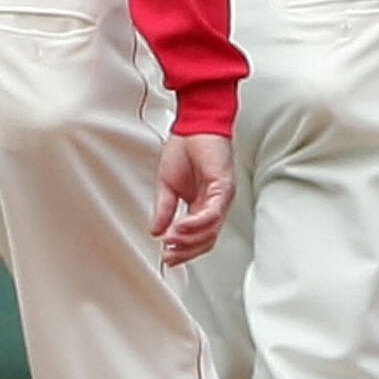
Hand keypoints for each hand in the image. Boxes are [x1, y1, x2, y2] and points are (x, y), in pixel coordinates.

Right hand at [153, 129, 233, 265]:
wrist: (194, 123)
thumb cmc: (186, 147)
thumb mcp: (167, 184)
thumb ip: (164, 209)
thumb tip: (156, 230)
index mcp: (203, 204)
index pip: (198, 237)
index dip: (183, 250)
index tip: (167, 256)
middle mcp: (215, 204)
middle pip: (206, 240)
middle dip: (186, 252)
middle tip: (169, 255)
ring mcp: (221, 197)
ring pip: (211, 230)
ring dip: (189, 240)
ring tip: (171, 241)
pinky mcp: (223, 186)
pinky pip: (213, 212)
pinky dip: (196, 223)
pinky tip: (180, 227)